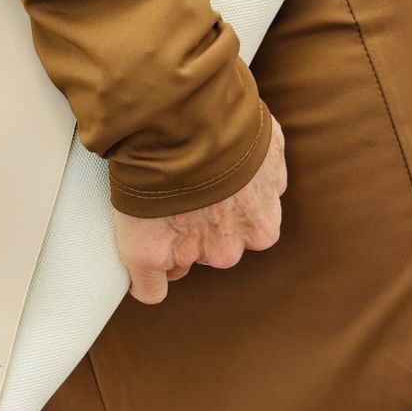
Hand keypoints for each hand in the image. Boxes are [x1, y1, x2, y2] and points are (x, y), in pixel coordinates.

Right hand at [113, 118, 286, 304]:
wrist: (183, 123)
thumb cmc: (227, 127)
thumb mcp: (268, 145)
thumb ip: (272, 170)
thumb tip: (268, 172)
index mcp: (261, 225)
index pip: (242, 236)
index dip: (223, 214)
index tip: (208, 195)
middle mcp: (230, 247)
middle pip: (213, 250)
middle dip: (200, 228)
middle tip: (182, 193)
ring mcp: (187, 255)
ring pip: (182, 262)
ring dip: (172, 241)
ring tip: (157, 201)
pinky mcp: (149, 257)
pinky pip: (149, 286)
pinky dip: (144, 278)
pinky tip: (140, 261)